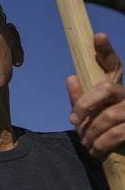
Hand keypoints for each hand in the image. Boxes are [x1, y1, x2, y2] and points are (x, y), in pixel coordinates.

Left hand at [68, 33, 124, 157]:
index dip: (106, 50)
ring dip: (91, 132)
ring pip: (109, 115)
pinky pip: (117, 133)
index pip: (112, 64)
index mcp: (114, 88)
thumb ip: (80, 100)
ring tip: (86, 143)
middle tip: (74, 120)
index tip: (98, 36)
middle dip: (85, 104)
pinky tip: (95, 151)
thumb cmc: (103, 131)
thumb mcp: (89, 116)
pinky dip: (101, 145)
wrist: (121, 154)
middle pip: (106, 88)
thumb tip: (71, 77)